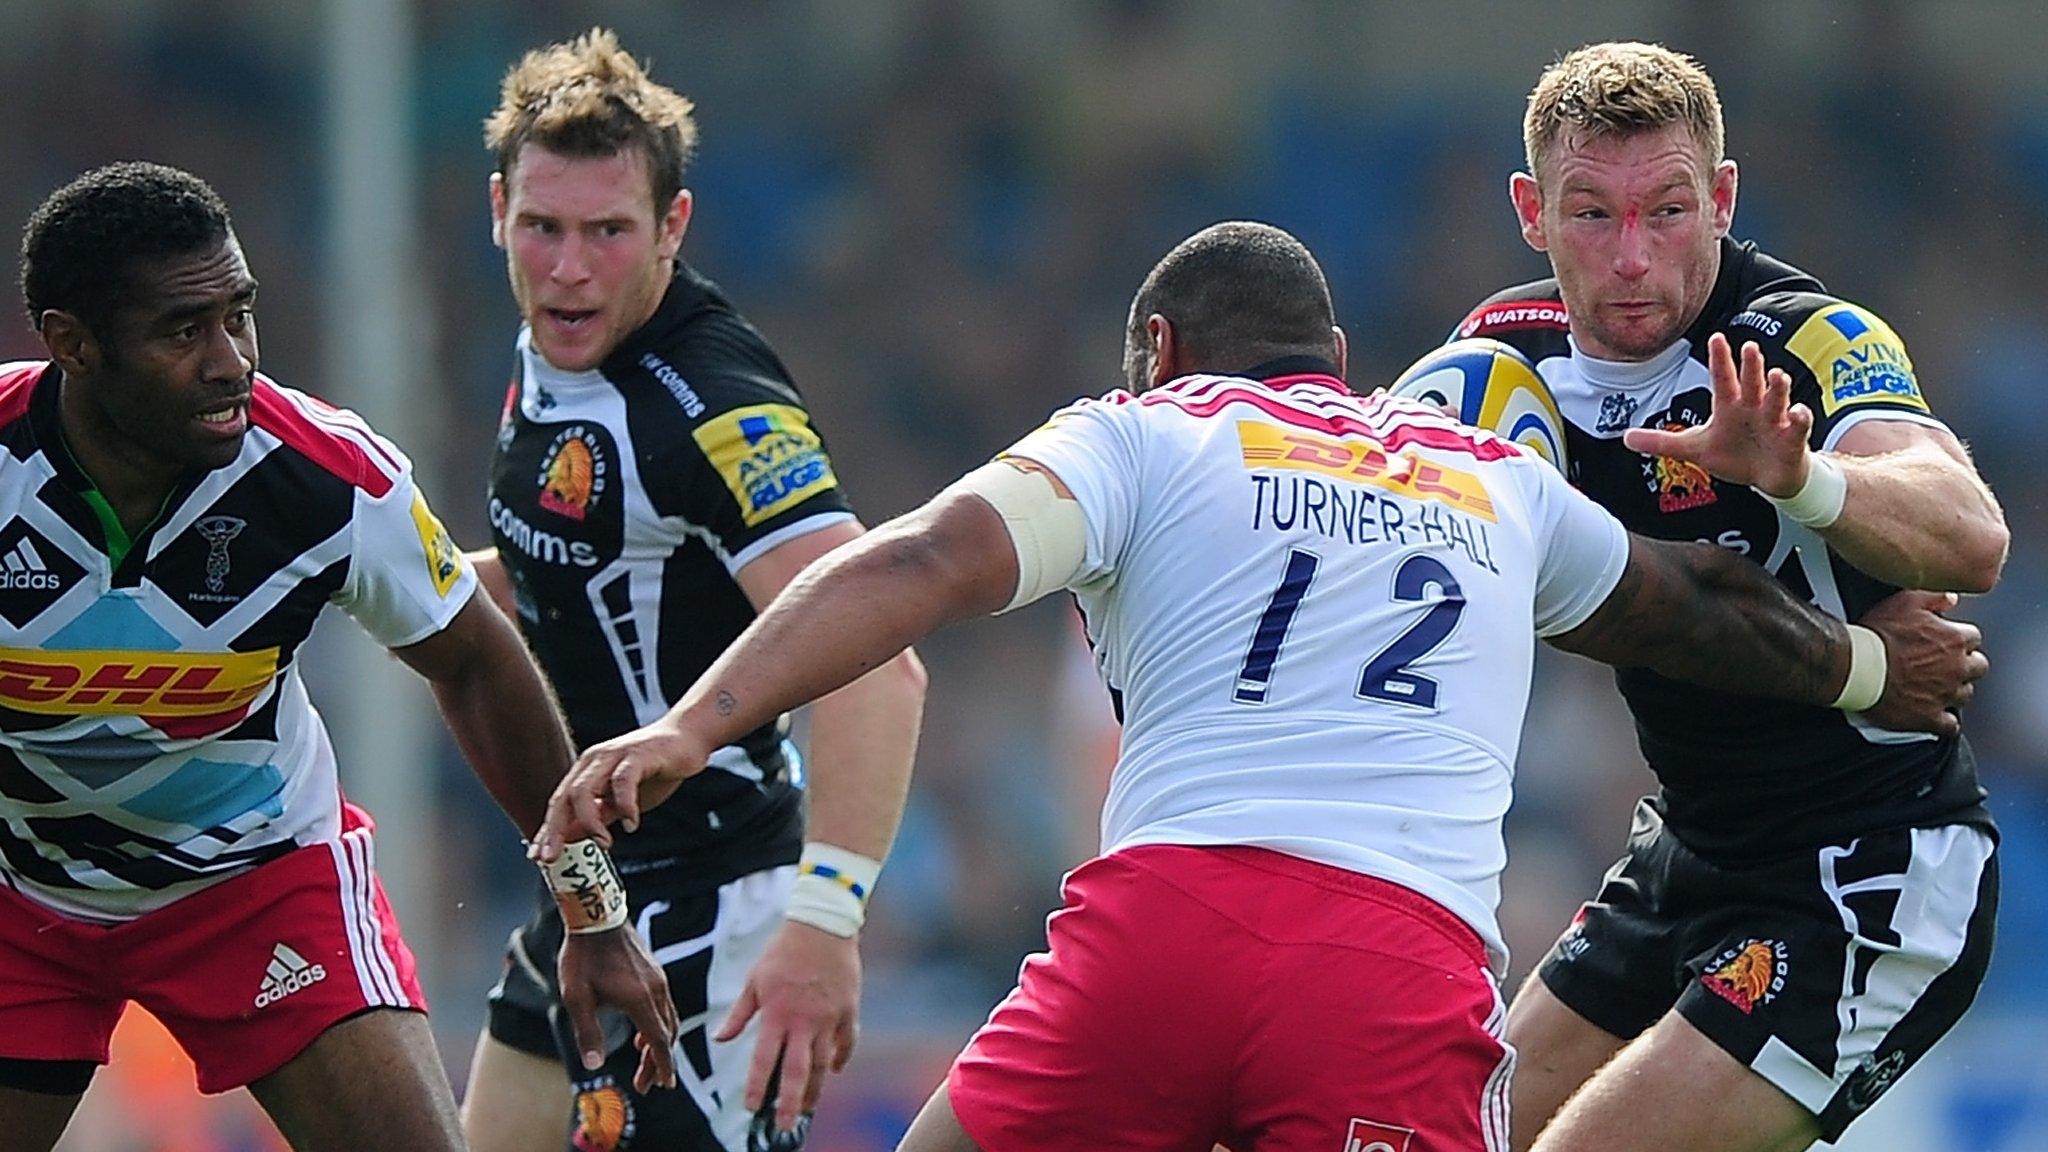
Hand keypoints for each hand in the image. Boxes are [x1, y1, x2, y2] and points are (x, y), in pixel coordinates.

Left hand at [530, 718, 709, 860]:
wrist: (688, 738)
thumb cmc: (654, 770)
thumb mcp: (621, 799)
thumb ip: (599, 815)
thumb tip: (572, 838)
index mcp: (587, 771)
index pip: (559, 803)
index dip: (548, 831)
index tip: (538, 857)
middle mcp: (594, 761)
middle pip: (564, 797)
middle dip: (555, 829)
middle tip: (552, 857)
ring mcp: (614, 756)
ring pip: (585, 789)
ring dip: (590, 821)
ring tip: (605, 843)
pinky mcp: (638, 754)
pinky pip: (622, 781)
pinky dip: (625, 805)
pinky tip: (632, 824)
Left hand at [558, 926, 680, 1093]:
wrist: (596, 916)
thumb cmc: (583, 957)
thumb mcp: (577, 997)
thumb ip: (587, 1033)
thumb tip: (593, 1065)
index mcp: (640, 1000)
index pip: (659, 1041)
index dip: (662, 1066)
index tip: (664, 1085)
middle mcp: (656, 990)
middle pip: (668, 1034)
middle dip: (659, 1061)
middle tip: (646, 1083)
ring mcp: (658, 979)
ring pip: (669, 1019)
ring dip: (659, 1043)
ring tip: (644, 1060)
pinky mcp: (654, 971)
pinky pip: (664, 1005)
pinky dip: (658, 1025)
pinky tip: (642, 1031)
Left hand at [716, 921, 860, 1135]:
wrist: (823, 925)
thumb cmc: (784, 951)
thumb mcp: (755, 980)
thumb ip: (740, 1014)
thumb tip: (720, 1039)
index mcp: (777, 1013)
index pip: (764, 1059)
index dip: (757, 1086)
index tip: (751, 1107)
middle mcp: (804, 1021)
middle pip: (798, 1071)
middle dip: (790, 1102)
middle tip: (785, 1125)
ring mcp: (830, 1018)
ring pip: (823, 1064)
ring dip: (815, 1089)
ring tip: (808, 1107)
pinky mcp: (848, 1010)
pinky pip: (847, 1043)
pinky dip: (841, 1059)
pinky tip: (834, 1072)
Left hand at [1622, 333, 1812, 496]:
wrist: (1767, 477)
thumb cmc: (1733, 455)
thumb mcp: (1694, 449)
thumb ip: (1662, 443)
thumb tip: (1626, 438)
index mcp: (1729, 406)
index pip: (1723, 379)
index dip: (1720, 359)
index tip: (1716, 337)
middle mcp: (1753, 408)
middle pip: (1751, 383)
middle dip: (1751, 366)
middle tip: (1749, 347)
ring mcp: (1774, 421)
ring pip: (1777, 400)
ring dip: (1778, 388)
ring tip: (1776, 376)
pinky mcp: (1791, 439)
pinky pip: (1798, 427)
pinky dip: (1800, 419)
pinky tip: (1798, 412)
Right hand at [1856, 591, 1986, 736]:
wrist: (1855, 668)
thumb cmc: (1877, 635)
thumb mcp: (1904, 601)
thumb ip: (1934, 597)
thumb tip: (1951, 599)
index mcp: (1954, 640)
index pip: (1973, 638)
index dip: (1959, 638)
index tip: (1946, 640)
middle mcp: (1956, 668)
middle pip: (1978, 667)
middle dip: (1965, 665)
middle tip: (1946, 663)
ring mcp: (1944, 694)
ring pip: (1965, 695)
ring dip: (1954, 690)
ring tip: (1936, 687)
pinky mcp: (1929, 717)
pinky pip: (1950, 725)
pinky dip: (1945, 721)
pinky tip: (1936, 715)